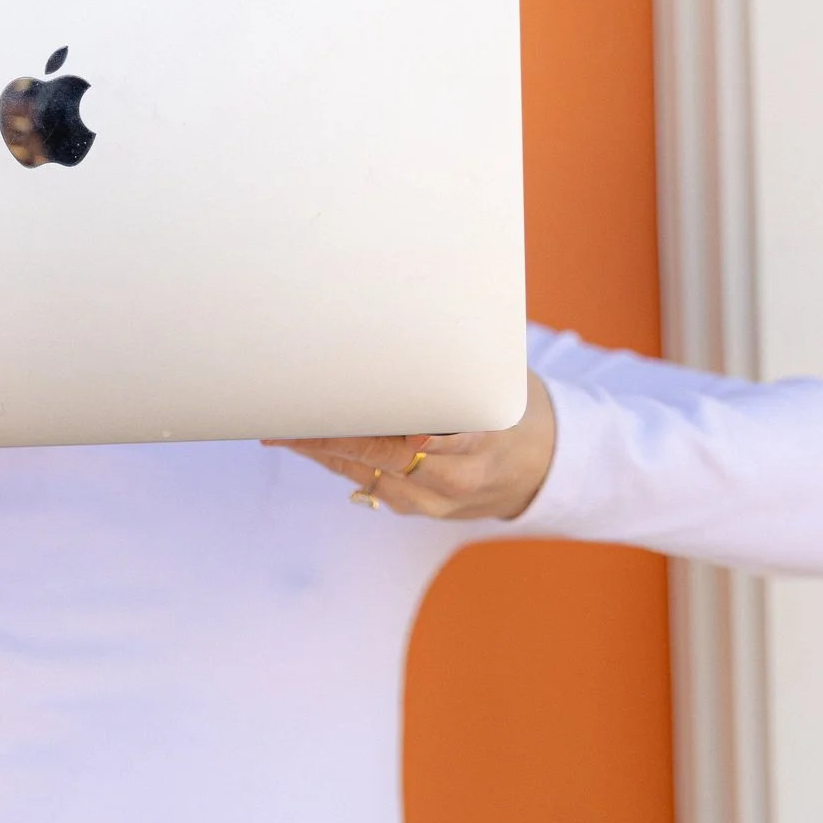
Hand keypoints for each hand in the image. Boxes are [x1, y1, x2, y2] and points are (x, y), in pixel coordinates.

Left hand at [268, 372, 556, 521]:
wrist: (541, 468)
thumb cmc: (514, 408)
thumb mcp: (503, 380)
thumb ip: (462, 362)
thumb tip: (414, 314)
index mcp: (485, 440)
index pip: (429, 437)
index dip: (390, 430)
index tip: (354, 416)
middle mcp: (458, 478)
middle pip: (386, 458)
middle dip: (334, 436)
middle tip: (290, 415)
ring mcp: (435, 501)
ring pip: (368, 475)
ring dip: (323, 451)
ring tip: (282, 428)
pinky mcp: (416, 508)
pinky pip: (367, 485)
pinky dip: (337, 461)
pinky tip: (306, 442)